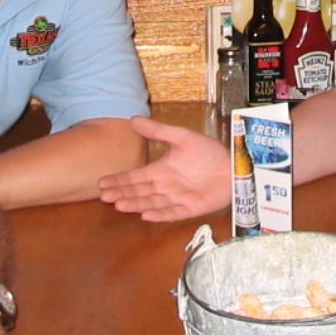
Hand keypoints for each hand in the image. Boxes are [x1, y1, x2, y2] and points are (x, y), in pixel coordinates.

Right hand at [98, 115, 231, 221]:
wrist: (233, 164)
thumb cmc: (209, 153)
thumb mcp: (181, 137)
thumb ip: (158, 131)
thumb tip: (133, 119)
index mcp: (161, 171)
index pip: (135, 177)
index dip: (119, 180)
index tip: (102, 182)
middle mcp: (166, 187)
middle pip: (139, 192)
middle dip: (122, 194)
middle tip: (105, 196)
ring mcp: (177, 199)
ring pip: (152, 203)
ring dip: (136, 204)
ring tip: (120, 204)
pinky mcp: (191, 208)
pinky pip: (172, 213)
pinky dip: (160, 215)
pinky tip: (146, 215)